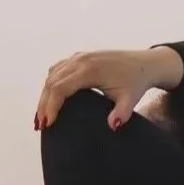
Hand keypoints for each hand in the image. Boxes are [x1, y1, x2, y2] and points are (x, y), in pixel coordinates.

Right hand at [35, 49, 163, 130]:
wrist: (144, 63)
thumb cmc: (136, 83)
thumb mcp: (131, 99)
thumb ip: (122, 114)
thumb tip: (112, 127)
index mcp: (89, 70)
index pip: (60, 88)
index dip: (51, 107)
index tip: (48, 124)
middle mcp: (80, 60)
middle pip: (51, 82)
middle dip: (43, 105)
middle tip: (40, 126)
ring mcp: (78, 57)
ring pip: (52, 75)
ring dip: (44, 95)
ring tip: (42, 117)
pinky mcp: (79, 57)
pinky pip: (57, 70)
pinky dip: (50, 85)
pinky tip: (49, 100)